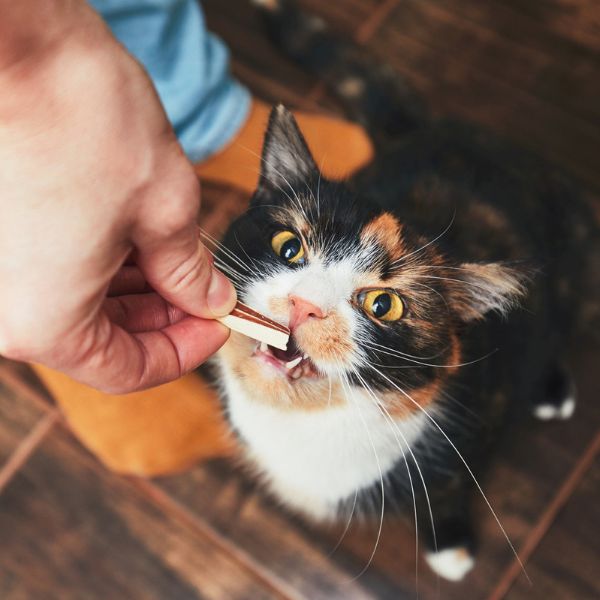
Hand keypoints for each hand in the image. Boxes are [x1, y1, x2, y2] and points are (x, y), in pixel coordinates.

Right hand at [0, 1, 235, 392]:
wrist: (17, 42)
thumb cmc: (82, 118)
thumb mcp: (165, 209)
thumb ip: (190, 270)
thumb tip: (209, 298)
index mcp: (46, 322)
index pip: (130, 371)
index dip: (185, 351)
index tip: (221, 323)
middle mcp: (10, 309)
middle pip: (104, 342)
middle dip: (167, 318)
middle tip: (210, 291)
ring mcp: (2, 276)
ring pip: (84, 309)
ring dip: (141, 291)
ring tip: (184, 262)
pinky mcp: (4, 242)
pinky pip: (62, 276)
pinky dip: (108, 269)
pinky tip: (143, 244)